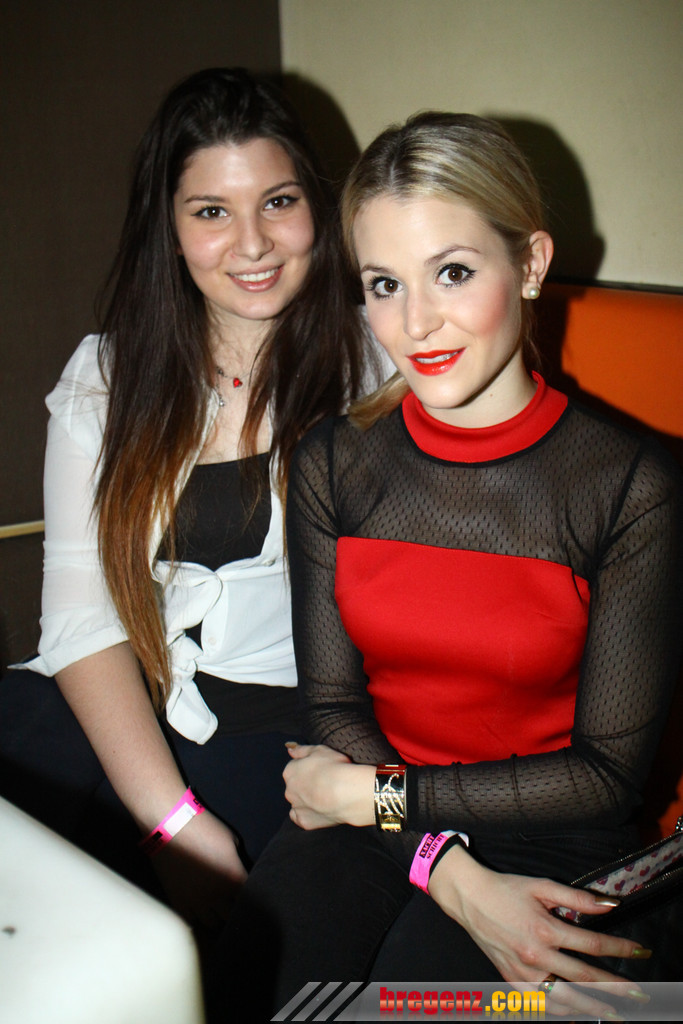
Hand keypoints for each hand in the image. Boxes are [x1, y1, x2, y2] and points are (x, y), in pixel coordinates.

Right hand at [151, 808, 246, 927]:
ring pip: (212, 923)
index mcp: (233, 878)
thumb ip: (238, 860)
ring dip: (216, 915)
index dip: (251, 896)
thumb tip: (239, 870)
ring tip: (215, 907)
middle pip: (232, 916)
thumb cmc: (204, 827)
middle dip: (234, 910)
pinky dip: (196, 916)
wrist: (171, 826)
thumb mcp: (231, 840)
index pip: (250, 898)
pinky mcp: (178, 901)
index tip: (248, 894)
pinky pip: (190, 920)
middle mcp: (217, 895)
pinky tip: (198, 908)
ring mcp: (196, 901)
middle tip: (232, 902)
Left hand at [284, 743, 374, 828]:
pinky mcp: (304, 821)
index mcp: (290, 771)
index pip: (295, 768)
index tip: (321, 770)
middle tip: (325, 783)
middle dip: (306, 785)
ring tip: (324, 798)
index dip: (309, 768)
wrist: (345, 793)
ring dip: (306, 800)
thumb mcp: (320, 750)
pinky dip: (307, 815)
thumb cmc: (334, 768)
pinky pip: (301, 818)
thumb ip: (302, 750)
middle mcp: (289, 790)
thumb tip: (290, 750)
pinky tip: (319, 811)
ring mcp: (296, 807)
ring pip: (297, 802)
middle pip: (295, 786)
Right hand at [428, 845, 647, 1016]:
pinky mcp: (511, 980)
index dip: (619, 949)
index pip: (592, 944)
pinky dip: (559, 1011)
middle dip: (615, 987)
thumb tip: (610, 905)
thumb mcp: (542, 886)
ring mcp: (523, 972)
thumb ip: (577, 898)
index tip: (640, 951)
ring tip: (614, 1014)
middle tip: (639, 995)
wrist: (469, 898)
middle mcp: (536, 956)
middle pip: (584, 977)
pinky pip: (540, 1003)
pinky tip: (574, 1014)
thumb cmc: (506, 889)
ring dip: (592, 1007)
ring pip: (564, 997)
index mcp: (545, 929)